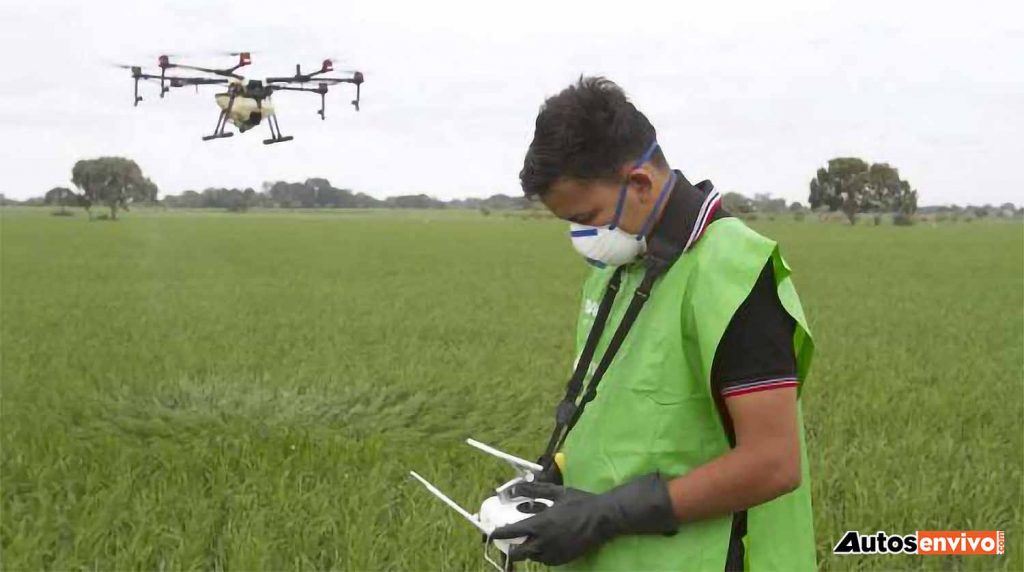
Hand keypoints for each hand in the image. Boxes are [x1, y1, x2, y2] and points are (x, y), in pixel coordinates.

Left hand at [491, 475, 676, 565]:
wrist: (602, 519)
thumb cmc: (579, 502)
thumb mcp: (556, 492)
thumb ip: (534, 491)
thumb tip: (515, 488)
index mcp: (540, 524)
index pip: (512, 532)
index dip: (499, 534)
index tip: (492, 533)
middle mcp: (544, 542)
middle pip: (518, 553)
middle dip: (510, 549)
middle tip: (509, 542)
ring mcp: (554, 553)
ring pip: (532, 558)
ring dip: (527, 551)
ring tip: (529, 542)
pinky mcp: (563, 559)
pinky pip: (545, 561)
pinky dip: (540, 555)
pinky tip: (544, 546)